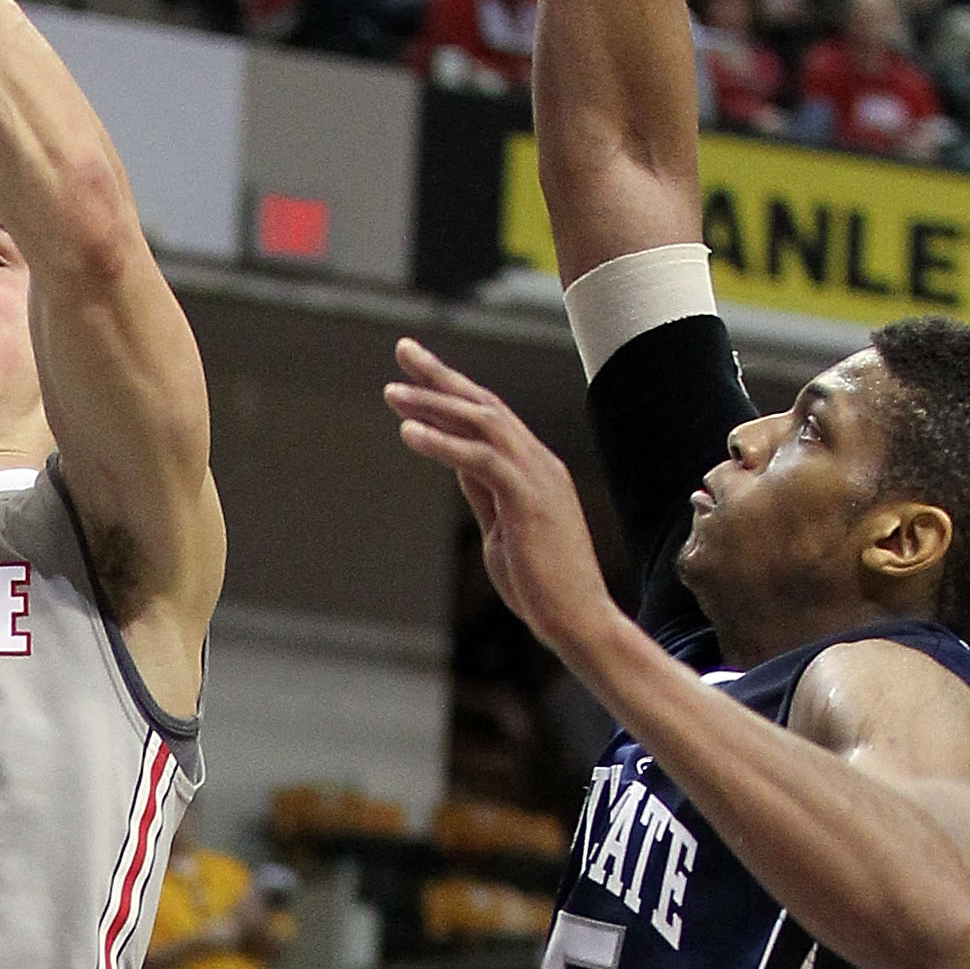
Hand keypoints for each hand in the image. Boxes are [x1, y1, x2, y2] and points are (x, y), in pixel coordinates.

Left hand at [384, 342, 619, 666]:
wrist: (577, 618)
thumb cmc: (541, 583)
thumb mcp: (503, 528)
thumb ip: (484, 491)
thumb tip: (457, 461)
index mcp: (533, 467)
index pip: (490, 414)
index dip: (452, 389)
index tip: (416, 369)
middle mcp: (538, 462)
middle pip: (485, 404)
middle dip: (441, 376)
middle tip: (403, 349)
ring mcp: (537, 477)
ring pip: (483, 422)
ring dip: (435, 404)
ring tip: (392, 393)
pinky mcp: (529, 500)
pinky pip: (481, 459)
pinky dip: (443, 443)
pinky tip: (409, 433)